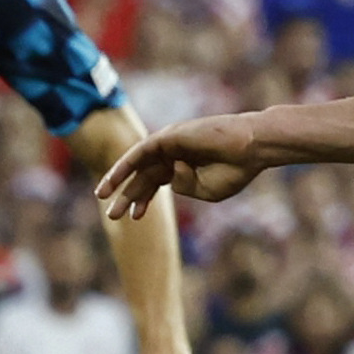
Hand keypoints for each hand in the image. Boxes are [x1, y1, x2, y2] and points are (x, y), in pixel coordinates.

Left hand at [95, 114, 269, 217]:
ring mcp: (170, 144)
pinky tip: (112, 179)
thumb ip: (184, 188)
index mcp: (184, 167)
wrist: (251, 149)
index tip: (135, 217)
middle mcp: (173, 154)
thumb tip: (169, 178)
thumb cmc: (235, 170)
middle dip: (127, 196)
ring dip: (118, 180)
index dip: (144, 200)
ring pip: (138, 164)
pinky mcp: (169, 136)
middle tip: (111, 215)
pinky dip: (125, 165)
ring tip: (102, 197)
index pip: (156, 183)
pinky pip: (141, 152)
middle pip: (143, 176)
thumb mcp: (206, 191)